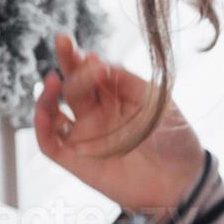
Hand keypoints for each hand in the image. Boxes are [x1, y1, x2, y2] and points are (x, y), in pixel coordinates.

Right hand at [35, 32, 205, 223]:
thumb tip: (95, 61)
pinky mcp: (76, 161)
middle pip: (71, 85)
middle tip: (63, 42)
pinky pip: (49, 143)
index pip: (91, 72)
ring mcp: (85, 136)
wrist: (181, 181)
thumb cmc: (174, 139)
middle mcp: (96, 114)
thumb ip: (125, 79)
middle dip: (66, 62)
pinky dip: (42, 127)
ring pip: (53, 111)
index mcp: (115, 97)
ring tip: (53, 79)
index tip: (85, 52)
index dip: (82, 58)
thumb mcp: (155, 100)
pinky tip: (48, 112)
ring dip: (48, 94)